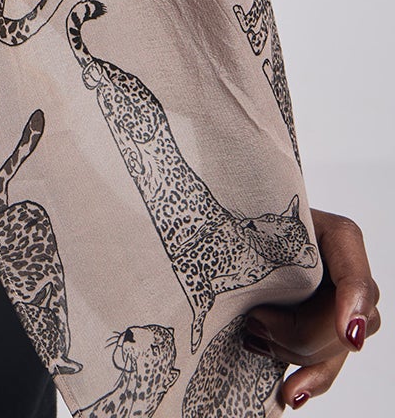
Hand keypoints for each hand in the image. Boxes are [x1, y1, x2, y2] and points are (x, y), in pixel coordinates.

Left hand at [245, 207, 380, 404]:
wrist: (251, 222)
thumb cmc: (257, 216)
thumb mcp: (265, 221)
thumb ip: (269, 249)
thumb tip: (260, 307)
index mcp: (341, 238)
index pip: (357, 277)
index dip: (354, 306)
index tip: (347, 334)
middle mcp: (352, 276)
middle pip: (340, 327)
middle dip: (294, 332)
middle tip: (254, 319)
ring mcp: (344, 308)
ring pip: (331, 352)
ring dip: (288, 350)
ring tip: (254, 334)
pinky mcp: (327, 333)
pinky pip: (326, 368)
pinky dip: (308, 381)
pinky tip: (291, 392)